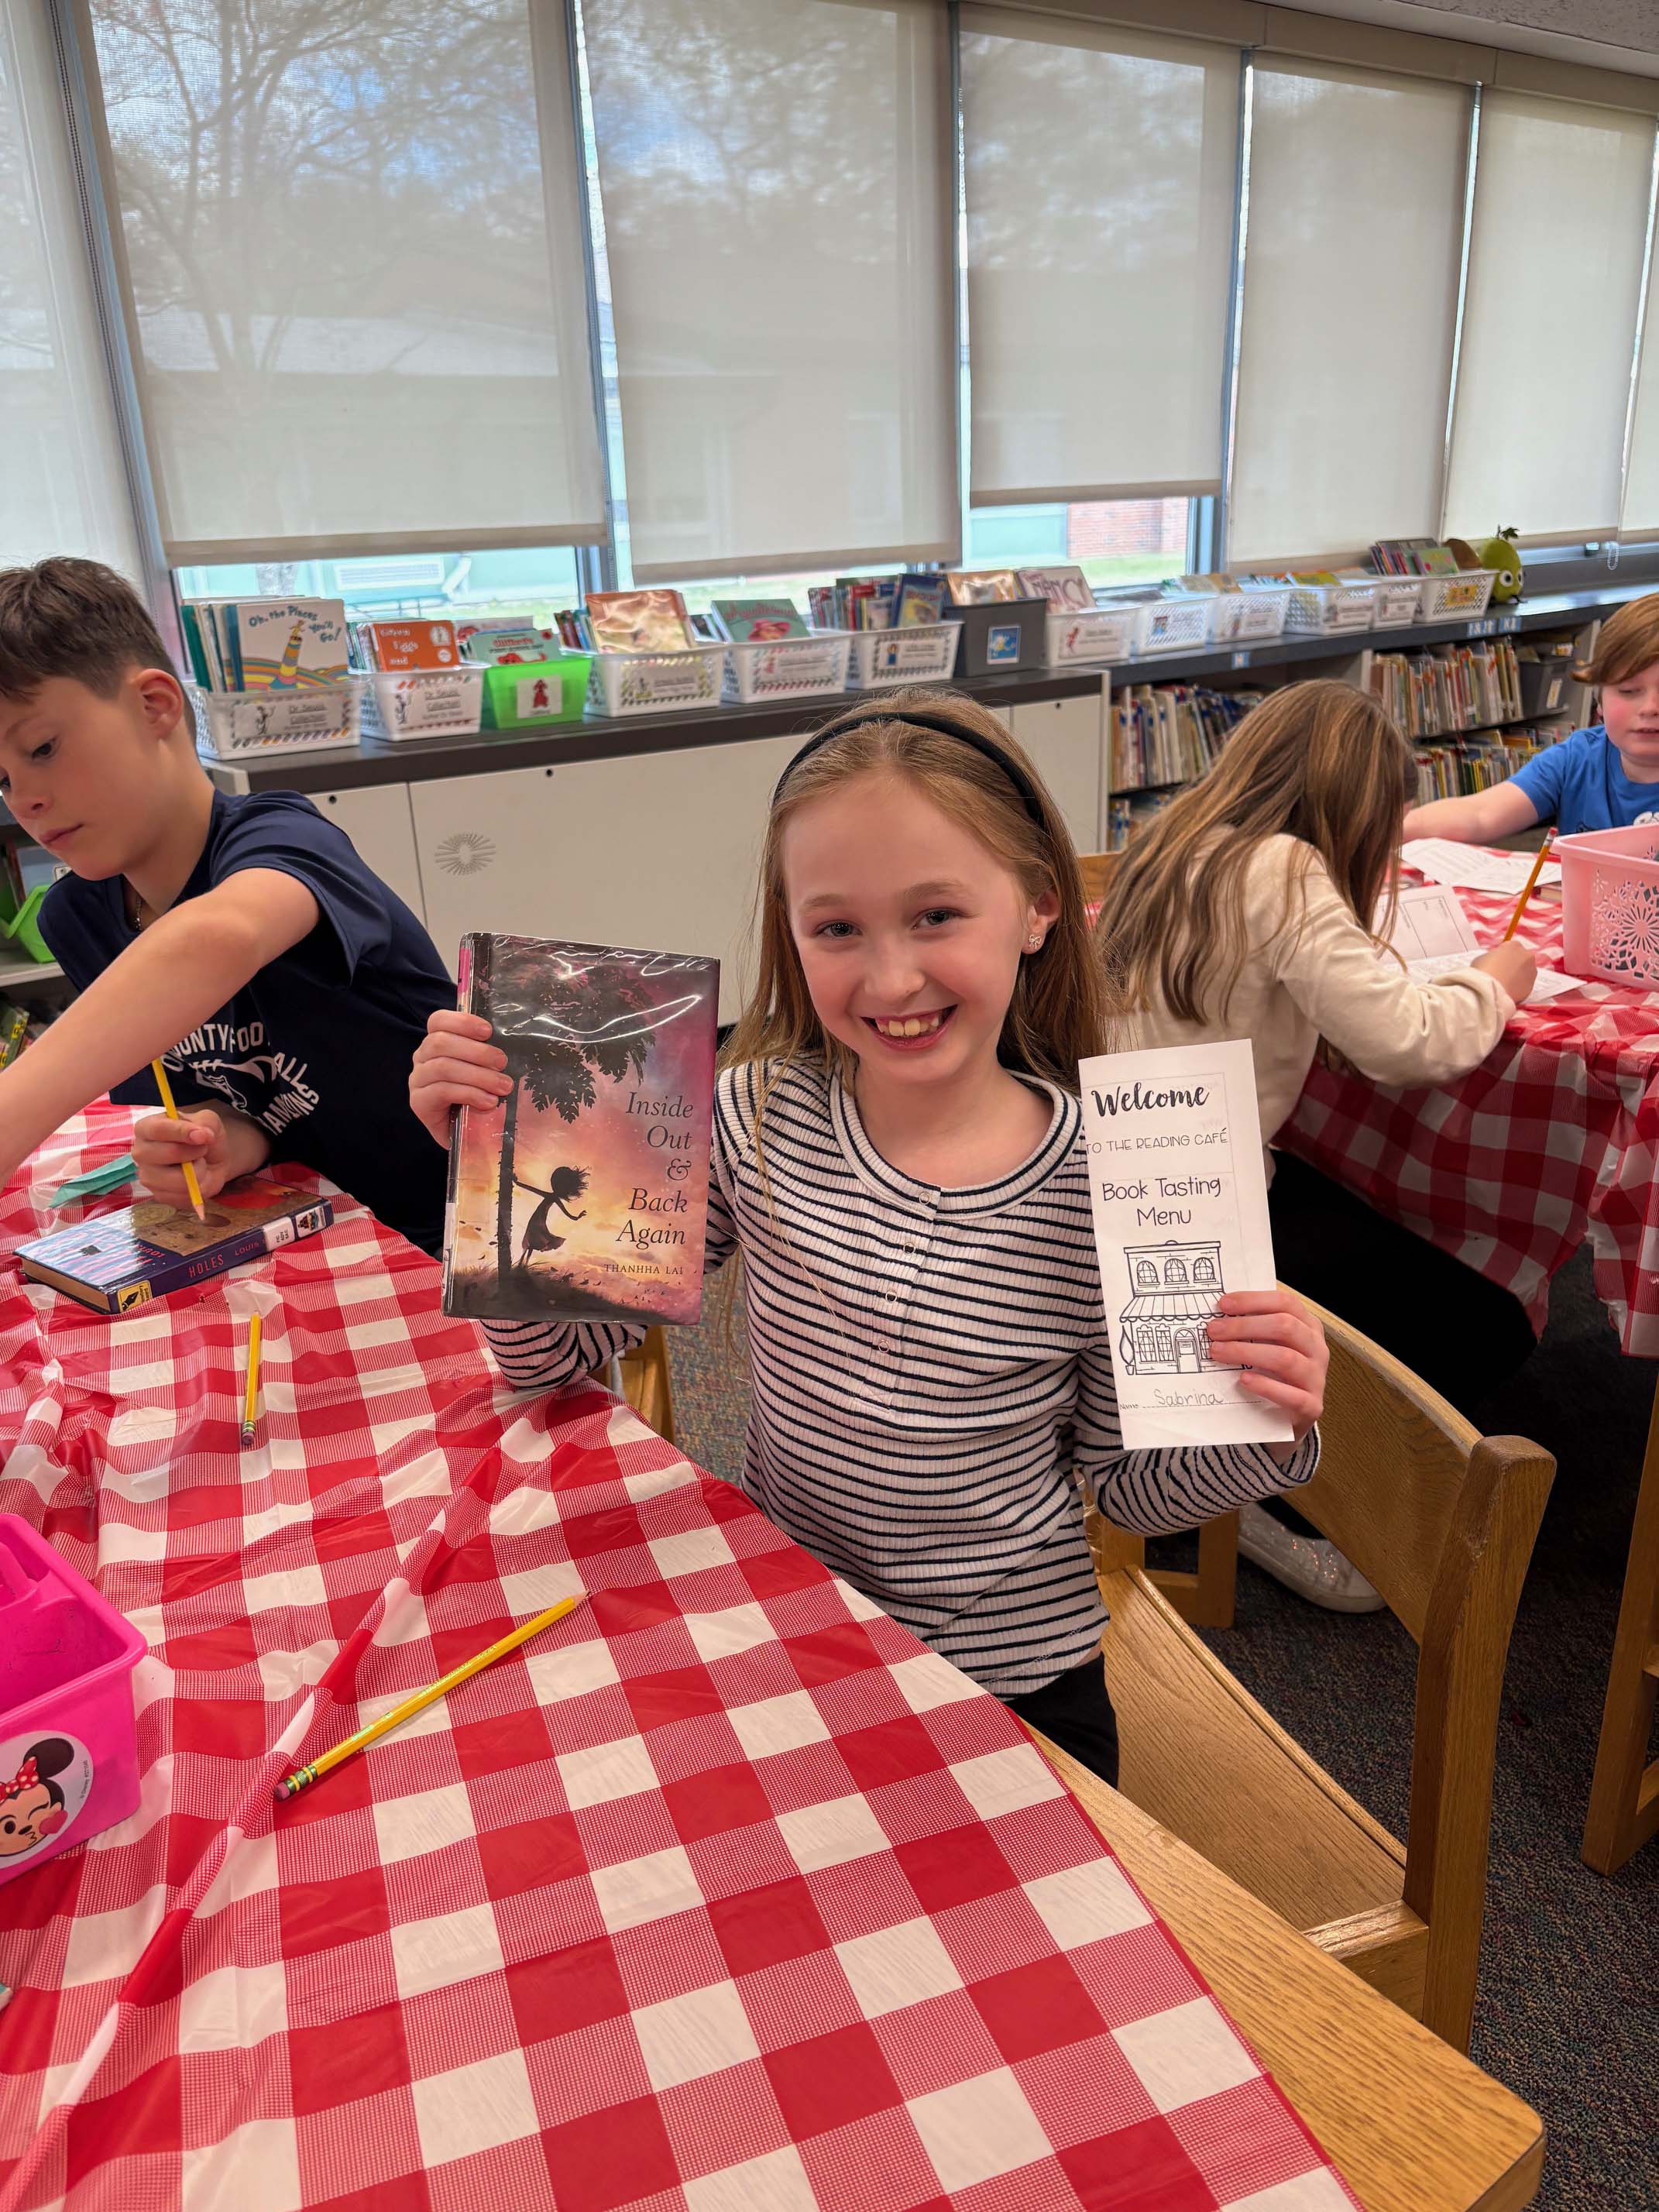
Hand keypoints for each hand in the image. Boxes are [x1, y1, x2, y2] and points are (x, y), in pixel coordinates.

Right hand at [132, 1107, 238, 1205]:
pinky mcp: (158, 1195)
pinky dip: (197, 1187)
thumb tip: (203, 1136)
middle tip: (203, 1148)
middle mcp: (140, 1152)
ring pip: (179, 1178)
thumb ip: (205, 1125)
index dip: (182, 1132)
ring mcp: (147, 1176)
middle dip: (195, 1151)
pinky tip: (193, 1178)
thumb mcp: (207, 1121)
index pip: (159, 1129)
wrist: (212, 1159)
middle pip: (169, 1153)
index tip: (203, 1135)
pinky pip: (184, 1195)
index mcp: (146, 1128)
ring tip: (197, 1163)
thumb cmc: (203, 1136)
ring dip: (198, 1171)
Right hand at [409, 1008, 511, 1148]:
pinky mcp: (419, 1103)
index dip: (462, 1021)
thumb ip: (489, 1056)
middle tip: (502, 1063)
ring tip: (503, 1087)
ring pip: (443, 1067)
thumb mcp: (485, 1071)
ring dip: (478, 1076)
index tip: (488, 1031)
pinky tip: (488, 1102)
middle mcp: (422, 1058)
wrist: (467, 1135)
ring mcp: (418, 1081)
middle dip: (477, 1052)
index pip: (438, 1021)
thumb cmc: (478, 1097)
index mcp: (436, 1043)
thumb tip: (515, 1044)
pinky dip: (469, 1094)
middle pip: (441, 1043)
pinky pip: (442, 1091)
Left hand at [1206, 1289, 1326, 1454]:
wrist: (1287, 1417)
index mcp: (1308, 1327)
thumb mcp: (1269, 1345)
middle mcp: (1316, 1349)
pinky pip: (1292, 1395)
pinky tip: (1243, 1380)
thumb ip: (1253, 1329)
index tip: (1223, 1304)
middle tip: (1214, 1331)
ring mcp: (1316, 1378)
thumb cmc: (1275, 1373)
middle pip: (1285, 1326)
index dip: (1253, 1300)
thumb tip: (1218, 1315)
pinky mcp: (1311, 1406)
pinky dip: (1265, 1386)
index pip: (1285, 1303)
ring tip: (1218, 1352)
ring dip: (1247, 1352)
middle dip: (1244, 1326)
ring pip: (1286, 1358)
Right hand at [1473, 939, 1535, 1004]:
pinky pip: (1524, 985)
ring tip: (1503, 984)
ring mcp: (1532, 971)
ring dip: (1517, 976)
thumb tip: (1494, 962)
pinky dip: (1518, 988)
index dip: (1501, 956)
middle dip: (1512, 965)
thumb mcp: (1482, 958)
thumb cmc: (1483, 971)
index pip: (1509, 948)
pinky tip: (1507, 991)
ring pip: (1525, 972)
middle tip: (1500, 973)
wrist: (1490, 990)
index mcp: (1514, 945)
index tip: (1495, 963)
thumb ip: (1492, 957)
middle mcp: (1527, 956)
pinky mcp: (1532, 986)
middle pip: (1520, 958)